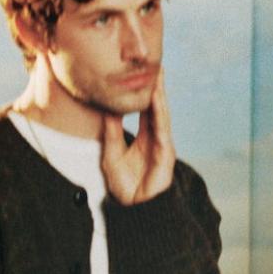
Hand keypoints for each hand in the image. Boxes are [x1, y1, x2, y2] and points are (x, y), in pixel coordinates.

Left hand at [102, 68, 174, 204]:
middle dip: (157, 86)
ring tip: (159, 75)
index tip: (142, 72)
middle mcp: (156, 138)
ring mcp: (162, 145)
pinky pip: (162, 129)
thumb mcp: (111, 152)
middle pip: (157, 107)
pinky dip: (159, 113)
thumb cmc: (124, 185)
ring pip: (162, 114)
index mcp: (144, 137)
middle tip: (156, 64)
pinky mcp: (165, 154)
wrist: (133, 209)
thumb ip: (111, 130)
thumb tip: (107, 108)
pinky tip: (156, 99)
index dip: (145, 91)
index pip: (146, 109)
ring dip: (160, 94)